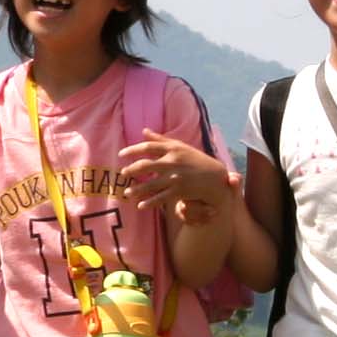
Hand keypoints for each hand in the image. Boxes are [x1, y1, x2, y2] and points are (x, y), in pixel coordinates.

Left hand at [120, 133, 239, 222]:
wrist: (215, 176)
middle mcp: (173, 161)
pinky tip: (140, 206)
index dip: (133, 150)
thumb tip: (143, 131)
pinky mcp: (180, 191)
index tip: (121, 154)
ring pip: (151, 184)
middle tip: (123, 173)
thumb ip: (161, 139)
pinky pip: (161, 198)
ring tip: (127, 193)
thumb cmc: (195, 159)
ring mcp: (176, 177)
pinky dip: (150, 202)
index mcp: (173, 148)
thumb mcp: (180, 146)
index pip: (148, 147)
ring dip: (137, 190)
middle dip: (132, 170)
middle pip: (146, 165)